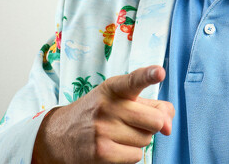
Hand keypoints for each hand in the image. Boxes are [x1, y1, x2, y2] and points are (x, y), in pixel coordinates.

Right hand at [32, 65, 173, 163]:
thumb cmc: (98, 114)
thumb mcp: (119, 100)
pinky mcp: (102, 152)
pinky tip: (114, 147)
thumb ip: (151, 106)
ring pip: (146, 140)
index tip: (160, 72)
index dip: (148, 75)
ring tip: (118, 134)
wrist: (59, 135)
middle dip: (152, 125)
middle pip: (154, 120)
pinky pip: (136, 156)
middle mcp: (107, 106)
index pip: (133, 80)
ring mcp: (103, 129)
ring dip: (138, 140)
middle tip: (134, 123)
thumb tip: (169, 126)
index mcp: (113, 88)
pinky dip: (130, 154)